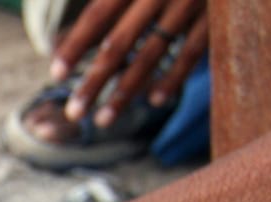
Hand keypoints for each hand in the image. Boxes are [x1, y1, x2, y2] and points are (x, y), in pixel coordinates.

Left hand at [52, 0, 206, 127]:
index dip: (75, 44)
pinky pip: (192, 52)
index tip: (55, 73)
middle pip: (119, 43)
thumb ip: (107, 1)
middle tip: (74, 112)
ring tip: (102, 120)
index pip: (98, 14)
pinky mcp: (215, 17)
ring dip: (125, 91)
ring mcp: (189, 4)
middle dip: (94, 80)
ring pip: (151, 54)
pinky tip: (154, 100)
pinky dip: (173, 77)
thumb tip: (66, 36)